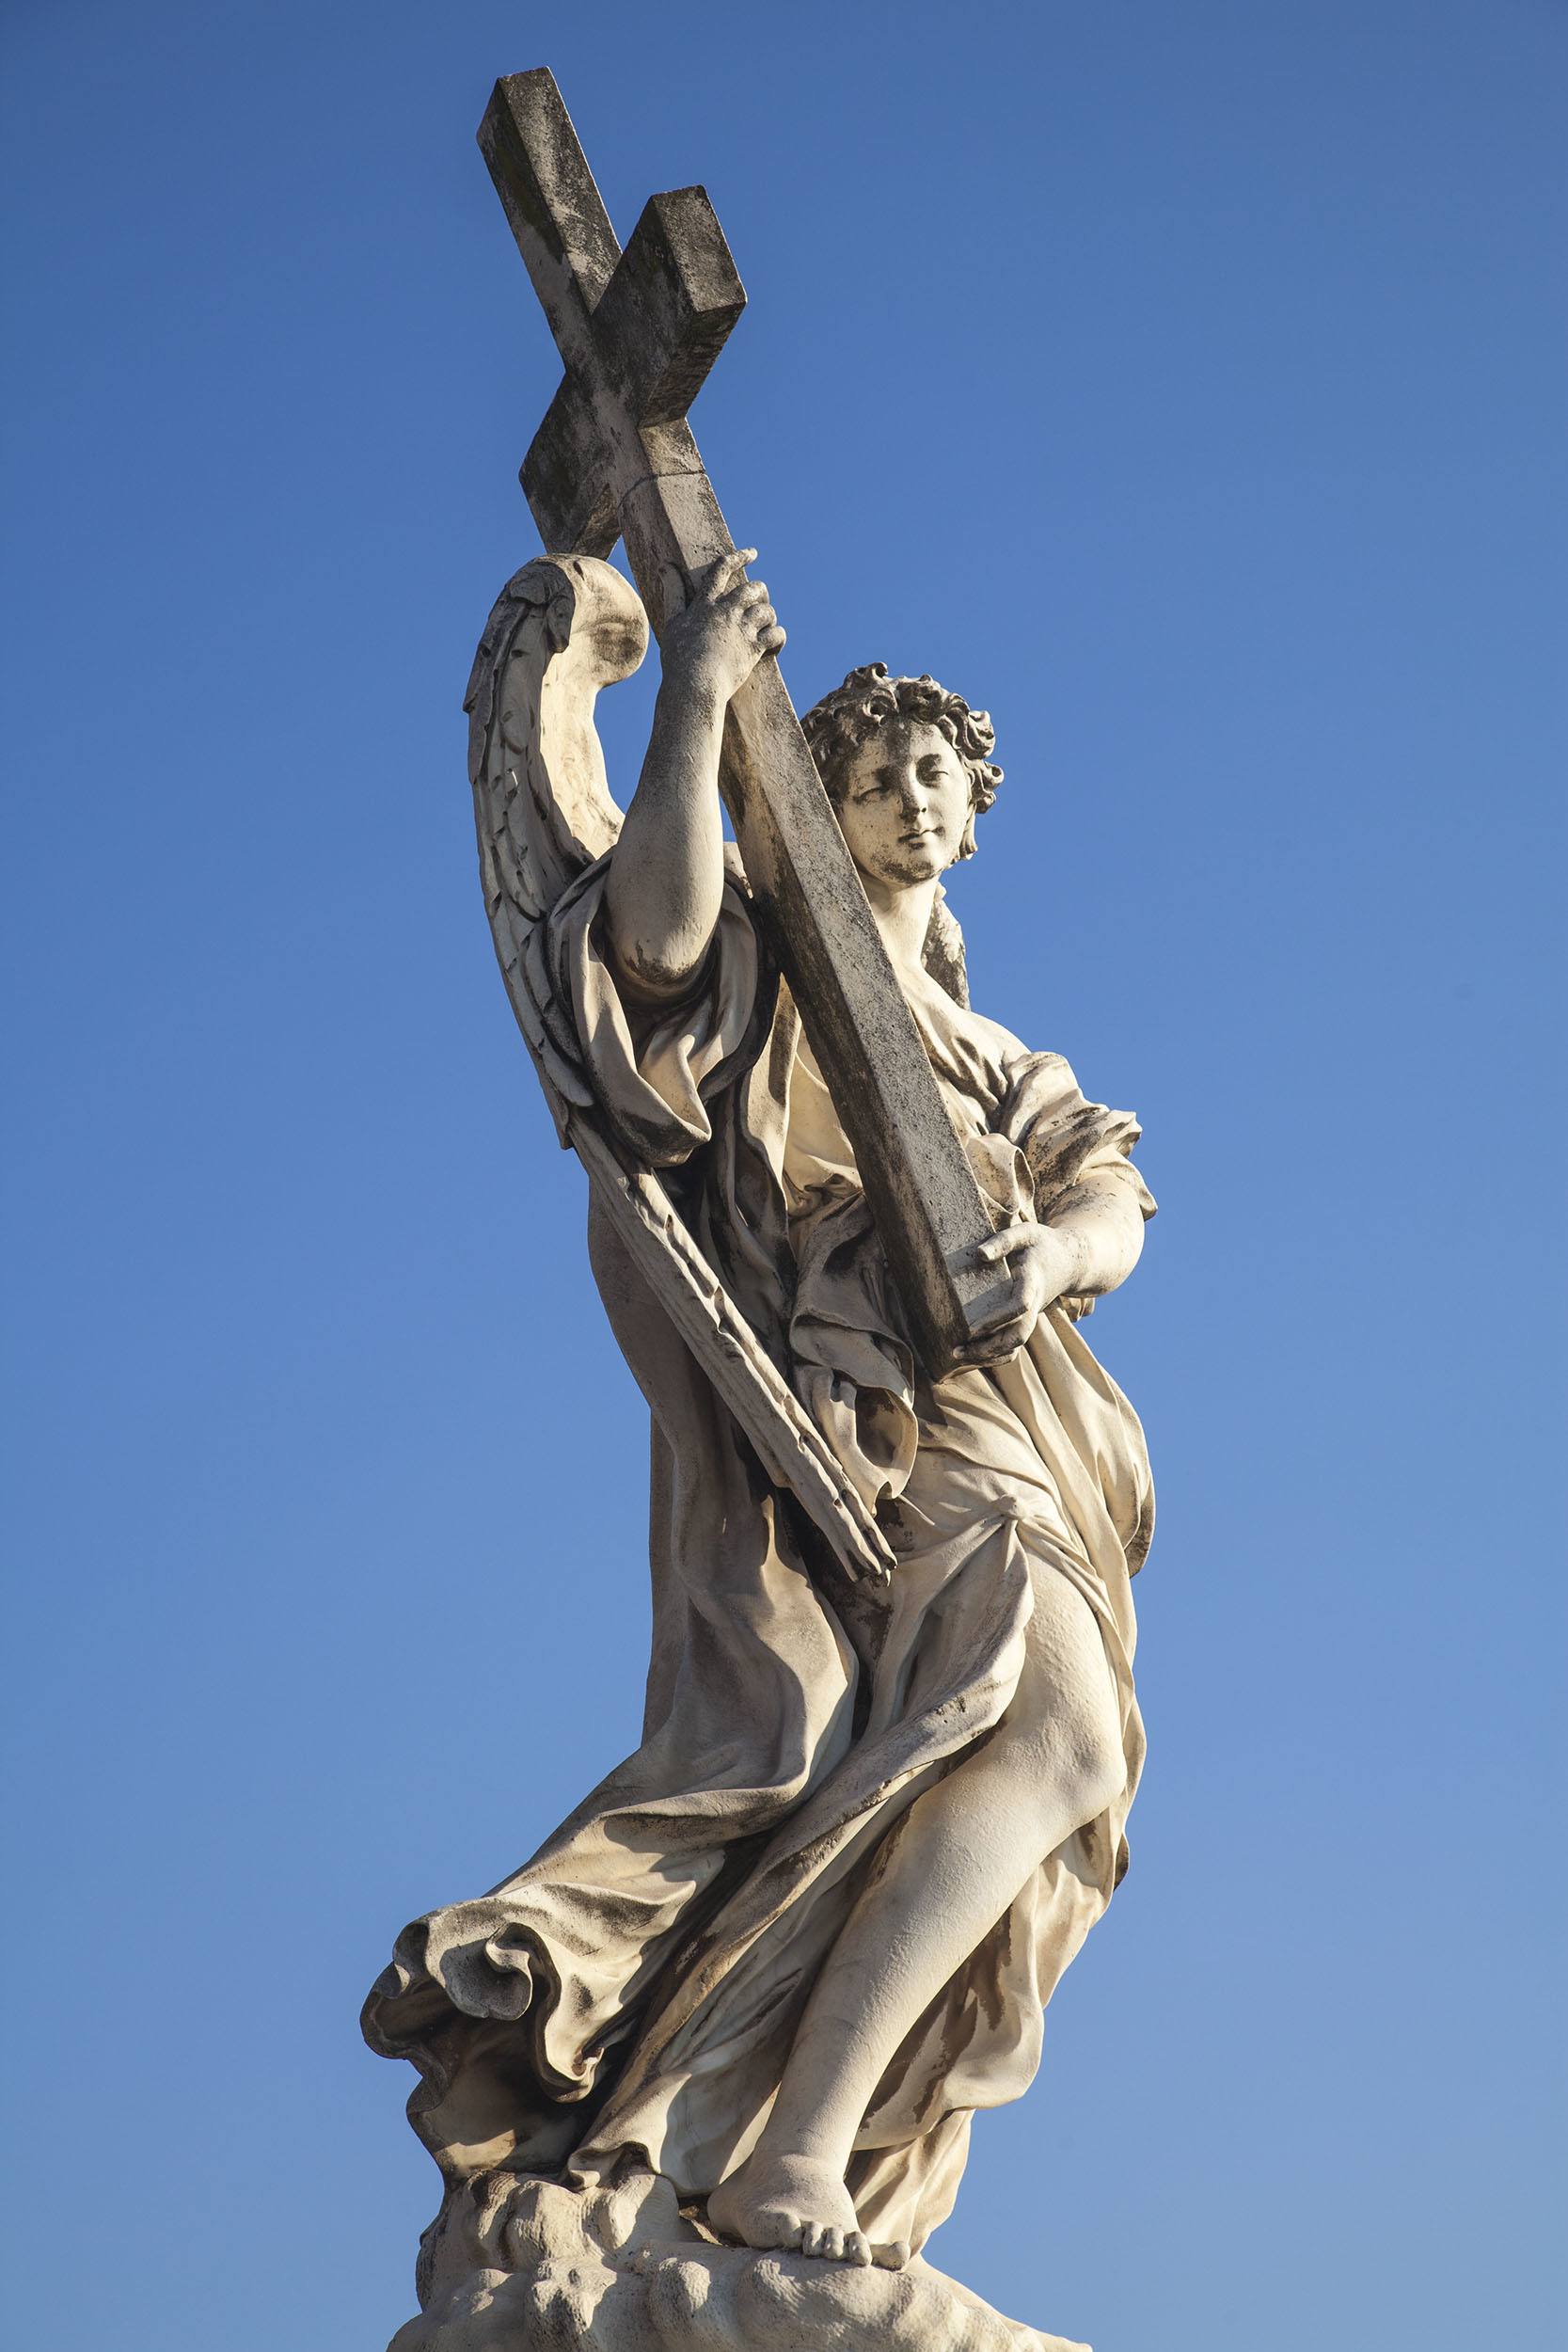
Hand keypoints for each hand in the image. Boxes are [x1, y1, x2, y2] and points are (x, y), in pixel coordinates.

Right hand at [662, 548, 785, 704]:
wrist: (693, 687)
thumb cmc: (678, 658)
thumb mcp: (671, 621)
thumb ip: (673, 592)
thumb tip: (665, 565)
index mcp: (706, 604)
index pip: (723, 570)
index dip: (739, 557)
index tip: (753, 553)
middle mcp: (726, 612)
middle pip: (752, 588)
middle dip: (760, 591)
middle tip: (760, 599)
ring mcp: (742, 630)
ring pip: (767, 610)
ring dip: (768, 615)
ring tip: (764, 625)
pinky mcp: (754, 649)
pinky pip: (776, 634)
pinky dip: (779, 638)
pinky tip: (773, 645)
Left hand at [952, 1220, 1084, 1366]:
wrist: (1070, 1261)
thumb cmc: (1042, 1243)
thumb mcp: (1025, 1233)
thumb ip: (1003, 1241)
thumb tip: (980, 1254)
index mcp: (1033, 1281)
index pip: (1019, 1305)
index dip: (997, 1319)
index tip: (972, 1329)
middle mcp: (1035, 1304)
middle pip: (1018, 1336)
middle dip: (989, 1348)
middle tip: (956, 1350)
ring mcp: (1032, 1316)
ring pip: (1015, 1345)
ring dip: (988, 1355)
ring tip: (957, 1353)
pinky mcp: (1027, 1320)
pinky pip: (1014, 1345)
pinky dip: (995, 1354)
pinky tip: (972, 1353)